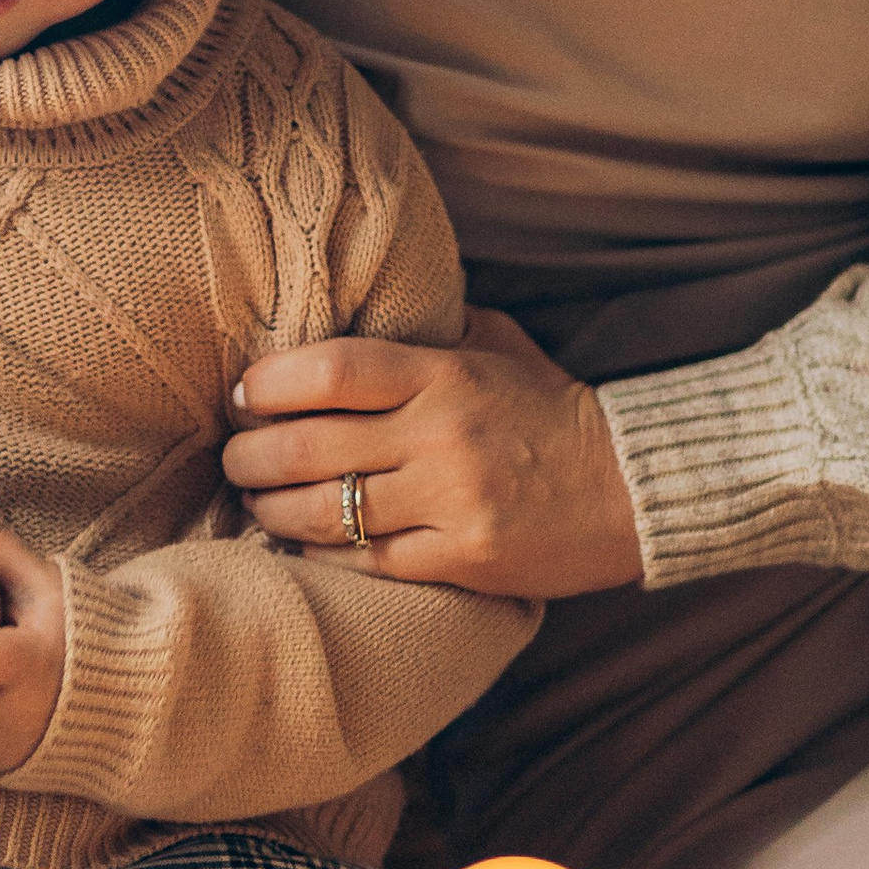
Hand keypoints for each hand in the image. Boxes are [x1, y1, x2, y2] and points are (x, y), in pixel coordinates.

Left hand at [220, 310, 644, 600]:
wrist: (636, 485)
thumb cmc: (554, 409)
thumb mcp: (497, 347)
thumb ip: (431, 329)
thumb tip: (356, 307)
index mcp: (444, 374)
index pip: (329, 371)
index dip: (268, 384)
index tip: (242, 394)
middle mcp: (440, 436)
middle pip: (307, 447)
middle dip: (249, 456)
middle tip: (232, 458)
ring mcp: (450, 502)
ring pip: (324, 512)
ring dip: (272, 510)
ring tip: (254, 503)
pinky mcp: (462, 559)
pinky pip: (367, 561)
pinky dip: (324, 555)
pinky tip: (303, 547)